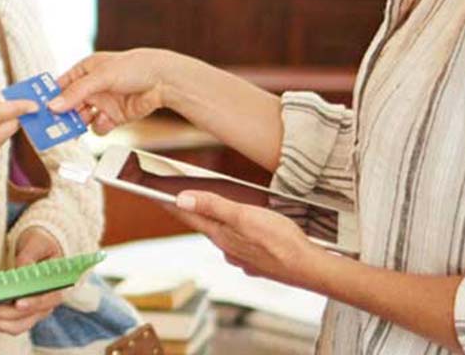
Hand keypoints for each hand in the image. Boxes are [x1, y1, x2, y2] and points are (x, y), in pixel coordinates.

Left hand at [0, 228, 66, 334]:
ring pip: (15, 326)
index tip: (18, 303)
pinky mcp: (19, 314)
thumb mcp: (38, 243)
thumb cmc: (40, 245)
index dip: (32, 303)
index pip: (45, 300)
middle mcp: (45, 305)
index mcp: (54, 288)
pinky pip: (7, 324)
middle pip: (25, 317)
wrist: (36, 250)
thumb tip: (21, 268)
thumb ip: (29, 255)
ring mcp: (32, 312)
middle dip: (1, 315)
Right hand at [48, 49, 179, 134]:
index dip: (49, 96)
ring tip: (74, 128)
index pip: (60, 85)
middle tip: (51, 125)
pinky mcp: (114, 117)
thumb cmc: (133, 68)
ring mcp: (103, 103)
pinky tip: (105, 121)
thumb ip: (76, 93)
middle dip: (61, 114)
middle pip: (68, 104)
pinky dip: (99, 127)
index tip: (37, 108)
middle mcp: (92, 87)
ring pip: (81, 118)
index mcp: (85, 71)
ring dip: (78, 123)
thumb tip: (53, 106)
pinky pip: (98, 127)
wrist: (163, 80)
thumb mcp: (100, 77)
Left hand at [166, 191, 332, 290]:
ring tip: (219, 212)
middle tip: (183, 199)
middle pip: (206, 226)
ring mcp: (244, 258)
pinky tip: (251, 234)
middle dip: (195, 212)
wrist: (310, 268)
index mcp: (221, 235)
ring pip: (226, 238)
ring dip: (220, 225)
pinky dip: (241, 238)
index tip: (154, 195)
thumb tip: (181, 200)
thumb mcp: (244, 215)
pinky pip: (244, 247)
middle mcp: (228, 249)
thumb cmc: (280, 240)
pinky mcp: (260, 263)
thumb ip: (213, 207)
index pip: (189, 217)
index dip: (171, 204)